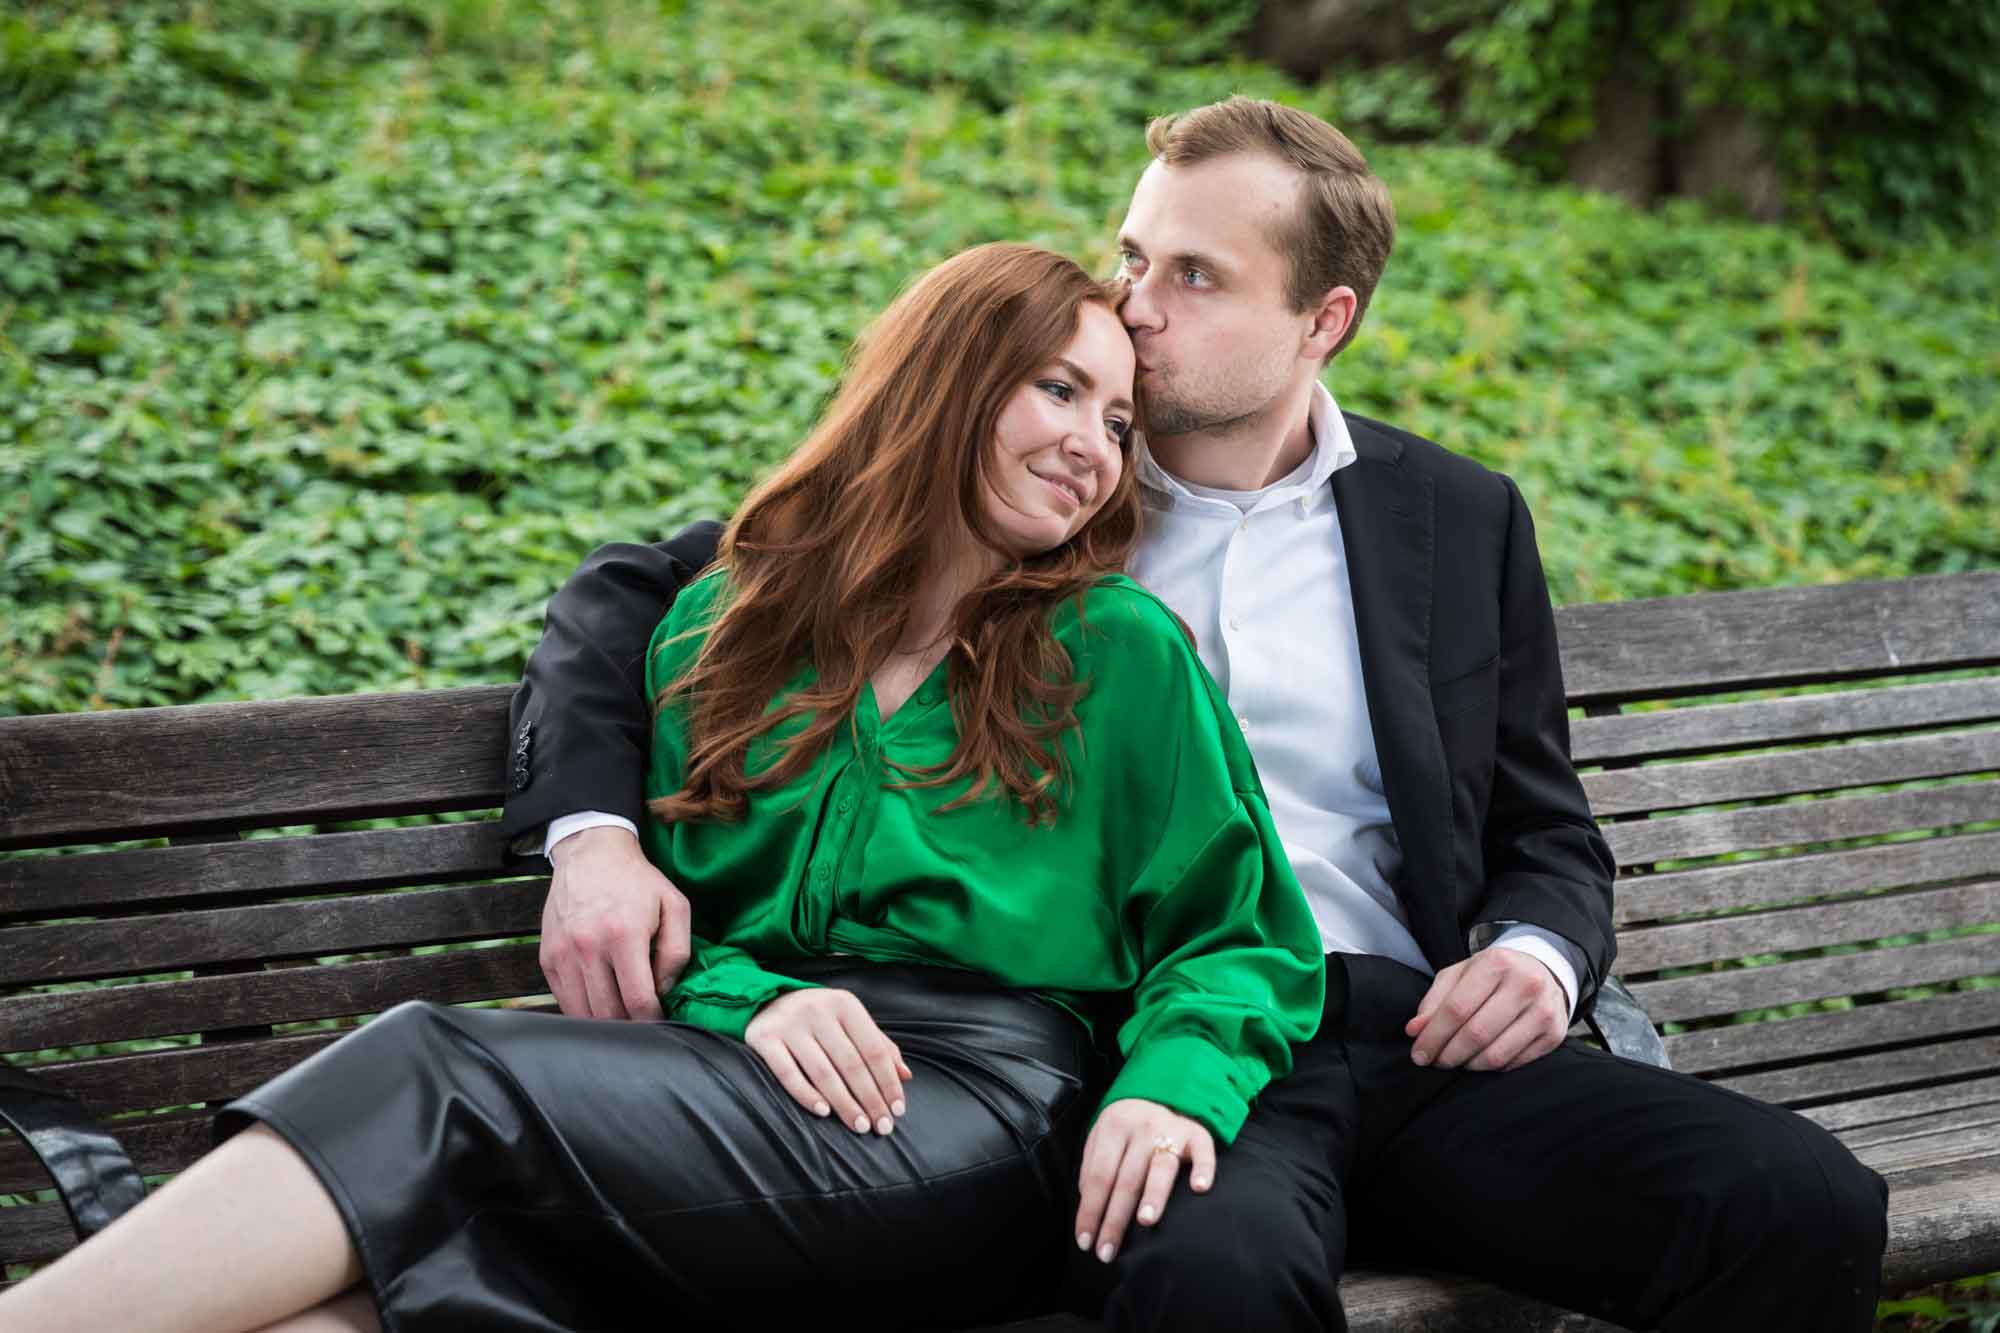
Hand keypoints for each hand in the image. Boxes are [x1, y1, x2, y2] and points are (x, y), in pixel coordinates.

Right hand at [541, 826, 690, 1020]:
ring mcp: (563, 954)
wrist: (590, 854)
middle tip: (643, 1018)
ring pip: (583, 1013)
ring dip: (605, 1022)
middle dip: (630, 1025)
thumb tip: (663, 990)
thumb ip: (677, 952)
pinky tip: (600, 1000)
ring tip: (623, 1012)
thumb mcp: (674, 905)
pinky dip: (583, 1009)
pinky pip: (564, 1000)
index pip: (637, 1000)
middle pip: (608, 1014)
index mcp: (624, 934)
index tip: (660, 1018)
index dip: (652, 1019)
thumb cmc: (637, 882)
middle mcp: (588, 947)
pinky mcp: (547, 958)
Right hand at [745, 988, 914, 1135]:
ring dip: (845, 1104)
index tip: (897, 1110)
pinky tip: (823, 1113)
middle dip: (870, 1099)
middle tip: (881, 1127)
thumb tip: (906, 1076)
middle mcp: (818, 1010)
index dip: (888, 1082)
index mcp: (844, 1004)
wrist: (766, 1001)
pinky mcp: (764, 1039)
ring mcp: (789, 1024)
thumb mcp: (849, 1022)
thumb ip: (878, 1045)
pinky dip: (807, 1096)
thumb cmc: (819, 1018)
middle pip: (851, 1064)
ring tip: (859, 1126)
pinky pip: (788, 1074)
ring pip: (823, 1073)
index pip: (874, 1049)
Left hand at [1073, 1098, 1214, 1264]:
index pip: (1098, 1176)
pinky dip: (1203, 1169)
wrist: (1167, 1085)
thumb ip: (1093, 1162)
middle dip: (1114, 1219)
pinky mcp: (1198, 1133)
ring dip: (1154, 1194)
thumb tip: (1087, 1199)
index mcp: (1113, 1127)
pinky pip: (1203, 1152)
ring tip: (1146, 1221)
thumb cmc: (1130, 1120)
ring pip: (1161, 1166)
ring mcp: (1171, 1129)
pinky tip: (1199, 1188)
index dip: (1090, 1210)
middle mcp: (1141, 1128)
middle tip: (1107, 1251)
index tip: (1085, 1240)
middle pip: (1126, 1179)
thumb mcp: (1104, 1131)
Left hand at [1405, 948, 1567, 1071]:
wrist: (1541, 972)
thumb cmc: (1493, 974)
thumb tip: (1415, 1030)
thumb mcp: (1460, 975)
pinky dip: (1491, 1067)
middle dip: (1448, 1054)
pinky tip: (1480, 1059)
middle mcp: (1525, 984)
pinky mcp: (1554, 1034)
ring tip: (1456, 1060)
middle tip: (1435, 1062)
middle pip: (1476, 1034)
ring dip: (1468, 1065)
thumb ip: (1435, 1000)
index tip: (1418, 1054)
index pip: (1456, 1008)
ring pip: (1496, 1054)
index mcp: (1496, 963)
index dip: (1433, 1036)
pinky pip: (1514, 1063)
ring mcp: (1544, 1011)